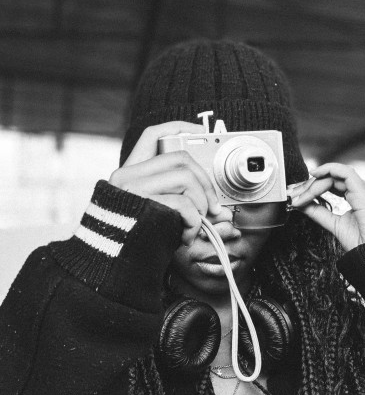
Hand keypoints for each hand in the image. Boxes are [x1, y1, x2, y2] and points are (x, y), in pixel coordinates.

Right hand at [109, 121, 227, 245]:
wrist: (115, 267)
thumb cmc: (140, 242)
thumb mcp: (161, 214)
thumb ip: (182, 200)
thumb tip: (218, 208)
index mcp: (130, 173)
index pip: (151, 135)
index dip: (178, 127)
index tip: (200, 132)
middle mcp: (127, 176)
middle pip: (180, 158)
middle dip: (205, 182)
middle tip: (212, 207)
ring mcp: (133, 188)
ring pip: (185, 177)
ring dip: (200, 204)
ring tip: (194, 224)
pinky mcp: (143, 203)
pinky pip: (183, 203)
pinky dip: (194, 222)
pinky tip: (185, 236)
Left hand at [288, 163, 364, 251]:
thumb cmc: (360, 243)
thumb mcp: (333, 223)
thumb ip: (318, 211)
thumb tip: (299, 202)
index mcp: (361, 197)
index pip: (334, 184)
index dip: (314, 188)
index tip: (296, 196)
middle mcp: (364, 190)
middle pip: (332, 178)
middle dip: (310, 185)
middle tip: (292, 193)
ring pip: (335, 175)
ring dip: (314, 183)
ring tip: (300, 194)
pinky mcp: (364, 189)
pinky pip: (344, 172)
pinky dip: (327, 170)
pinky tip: (314, 174)